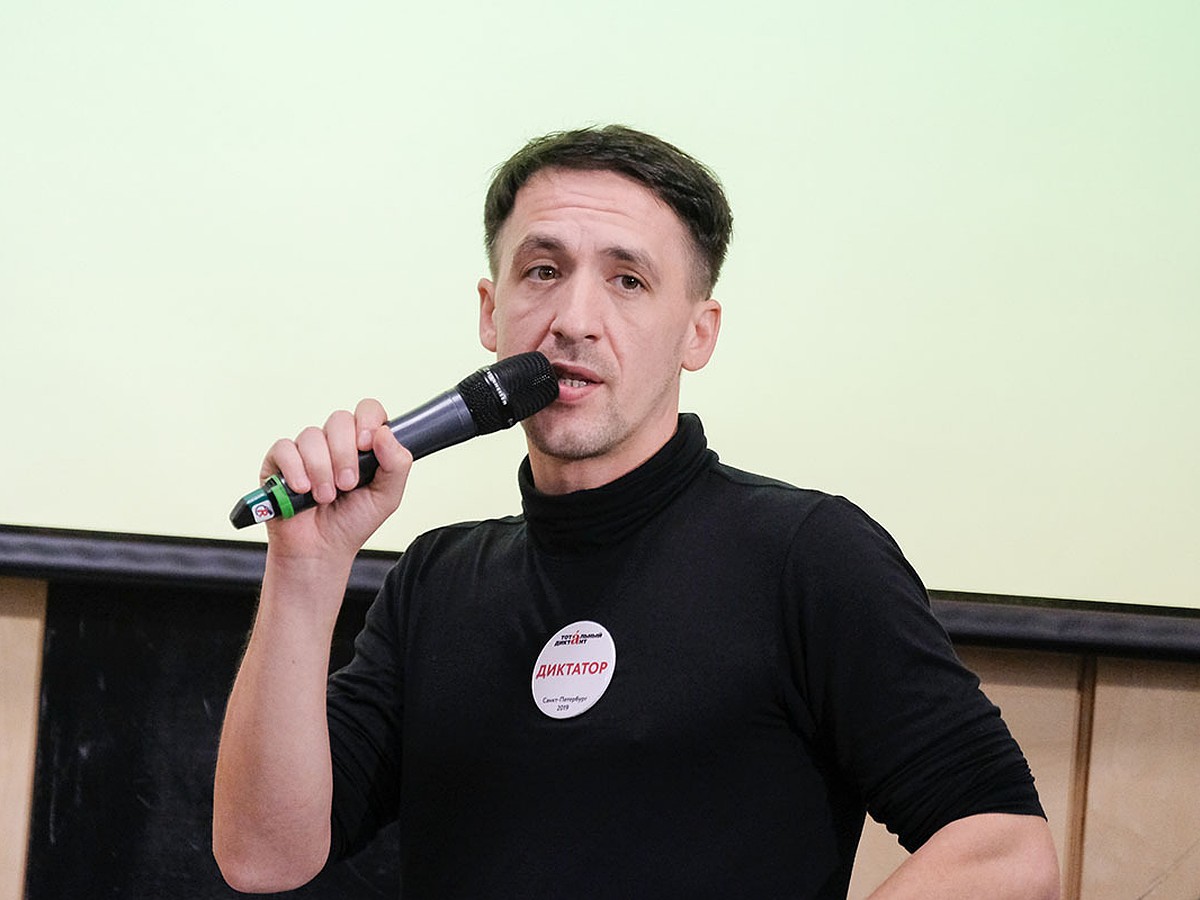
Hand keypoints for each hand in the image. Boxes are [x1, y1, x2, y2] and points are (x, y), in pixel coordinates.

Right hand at [259, 399, 412, 562]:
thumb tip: (384, 432)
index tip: (367, 445)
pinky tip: (303, 490)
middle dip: (345, 455)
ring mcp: (306, 450)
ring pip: (312, 436)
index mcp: (362, 444)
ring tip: (325, 497)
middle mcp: (334, 442)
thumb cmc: (353, 522)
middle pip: (339, 420)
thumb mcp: (387, 496)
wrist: (321, 550)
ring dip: (321, 470)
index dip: (368, 420)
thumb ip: (397, 464)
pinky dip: (296, 471)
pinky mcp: (279, 462)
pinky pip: (285, 449)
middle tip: (347, 485)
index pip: (368, 410)